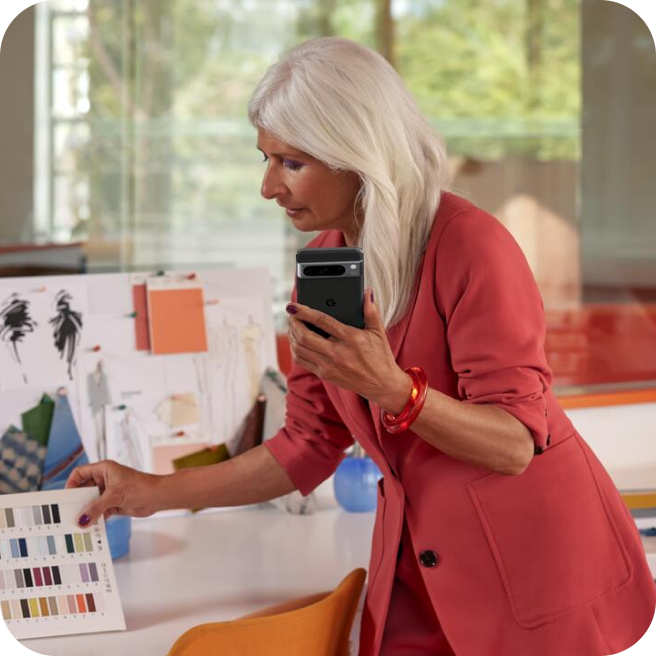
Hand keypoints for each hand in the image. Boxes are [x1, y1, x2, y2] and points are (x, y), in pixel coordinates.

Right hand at [65, 460, 162, 526]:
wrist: (159, 496)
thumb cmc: (140, 487)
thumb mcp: (114, 496)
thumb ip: (96, 508)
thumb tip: (81, 521)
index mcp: (103, 469)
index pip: (79, 473)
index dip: (71, 484)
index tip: (66, 497)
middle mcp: (104, 479)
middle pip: (84, 490)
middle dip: (77, 501)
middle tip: (67, 514)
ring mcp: (109, 492)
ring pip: (91, 502)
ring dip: (86, 512)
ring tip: (77, 524)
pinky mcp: (114, 504)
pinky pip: (99, 511)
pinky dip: (95, 518)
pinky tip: (90, 527)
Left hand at [286, 288, 408, 405]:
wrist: (382, 385)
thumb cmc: (380, 357)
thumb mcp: (378, 332)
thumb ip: (371, 311)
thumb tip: (367, 293)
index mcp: (350, 338)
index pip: (321, 321)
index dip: (304, 311)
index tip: (293, 305)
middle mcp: (337, 353)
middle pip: (304, 336)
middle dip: (293, 323)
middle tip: (292, 314)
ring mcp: (329, 365)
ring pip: (299, 349)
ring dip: (292, 336)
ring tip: (293, 326)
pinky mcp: (325, 374)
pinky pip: (302, 361)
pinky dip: (295, 350)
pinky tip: (297, 342)